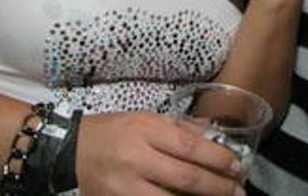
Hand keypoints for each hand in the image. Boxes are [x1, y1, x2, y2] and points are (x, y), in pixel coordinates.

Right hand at [76, 111, 244, 195]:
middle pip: (185, 176)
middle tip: (238, 191)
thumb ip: (178, 126)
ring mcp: (126, 184)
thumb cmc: (112, 132)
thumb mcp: (144, 119)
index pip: (189, 146)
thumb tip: (211, 132)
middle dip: (217, 186)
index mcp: (145, 129)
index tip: (236, 165)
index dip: (217, 158)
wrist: (70, 151)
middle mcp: (136, 157)